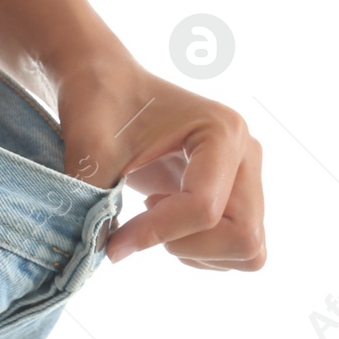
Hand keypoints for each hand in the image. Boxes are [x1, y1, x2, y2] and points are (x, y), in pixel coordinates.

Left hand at [55, 55, 266, 269]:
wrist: (105, 82)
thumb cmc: (98, 105)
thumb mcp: (90, 149)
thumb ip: (95, 202)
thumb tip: (97, 256)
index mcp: (221, 131)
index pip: (203, 207)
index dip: (155, 233)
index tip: (112, 243)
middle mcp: (247, 153)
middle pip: (242, 235)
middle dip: (185, 244)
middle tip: (141, 223)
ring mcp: (248, 176)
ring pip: (247, 249)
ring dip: (195, 250)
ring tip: (154, 215)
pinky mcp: (239, 196)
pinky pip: (239, 249)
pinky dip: (202, 251)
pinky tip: (167, 218)